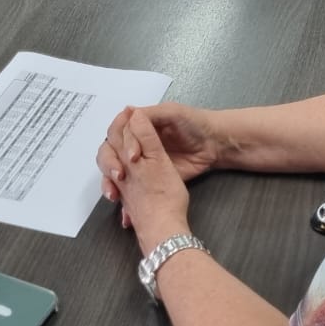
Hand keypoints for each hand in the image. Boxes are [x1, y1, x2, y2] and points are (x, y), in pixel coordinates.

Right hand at [97, 108, 191, 251]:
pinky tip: (126, 212)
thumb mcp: (171, 113)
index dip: (118, 143)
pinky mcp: (151, 180)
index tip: (132, 156)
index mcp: (138, 126)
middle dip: (110, 164)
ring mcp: (142, 164)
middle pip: (110, 153)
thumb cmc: (193, 123)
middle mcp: (135, 144)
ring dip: (110, 184)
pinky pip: (132, 190)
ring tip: (115, 195)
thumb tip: (127, 113)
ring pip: (116, 172)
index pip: (116, 133)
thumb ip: (150, 115)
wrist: (214, 144)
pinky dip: (126, 202)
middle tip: (120, 176)